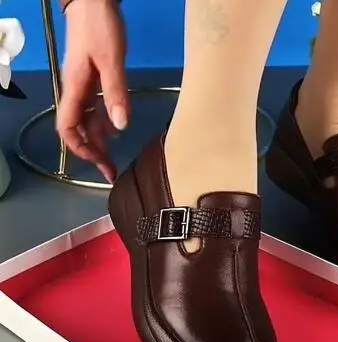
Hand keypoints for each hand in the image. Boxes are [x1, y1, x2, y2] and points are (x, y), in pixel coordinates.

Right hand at [57, 0, 128, 182]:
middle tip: (111, 170)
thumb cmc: (99, 27)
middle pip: (79, 129)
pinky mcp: (92, 79)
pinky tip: (114, 130)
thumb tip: (120, 127)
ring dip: (99, 140)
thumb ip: (115, 93)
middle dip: (93, 152)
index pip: (68, 127)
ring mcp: (83, 85)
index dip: (80, 148)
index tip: (98, 163)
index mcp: (75, 89)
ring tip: (114, 158)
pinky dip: (103, 122)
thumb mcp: (111, 61)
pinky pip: (95, 108)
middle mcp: (76, 91)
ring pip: (87, 121)